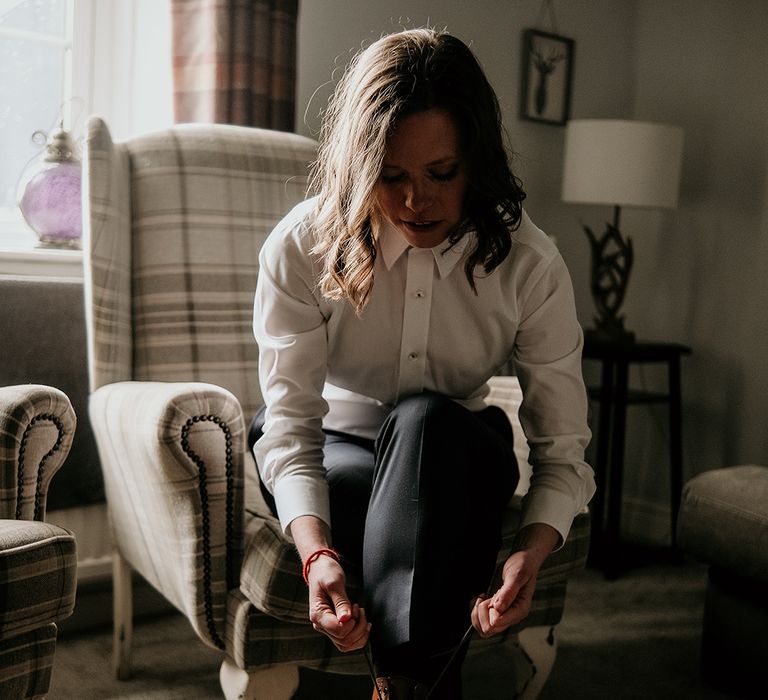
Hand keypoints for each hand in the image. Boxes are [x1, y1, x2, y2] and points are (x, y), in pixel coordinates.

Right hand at [306, 554, 370, 651]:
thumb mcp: (334, 583)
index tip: (355, 607)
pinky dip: (358, 635)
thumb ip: (341, 602)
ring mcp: (327, 627)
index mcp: (318, 615)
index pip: (338, 631)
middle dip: (359, 628)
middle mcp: (321, 624)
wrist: (320, 569)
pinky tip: (362, 622)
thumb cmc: (326, 573)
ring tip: (362, 615)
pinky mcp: (334, 626)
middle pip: (344, 641)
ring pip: (346, 645)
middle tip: (360, 610)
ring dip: (360, 634)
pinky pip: (347, 641)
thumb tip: (346, 619)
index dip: (352, 623)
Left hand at [471, 522, 559, 637]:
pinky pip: (481, 620)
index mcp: (520, 610)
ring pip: (483, 627)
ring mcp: (504, 614)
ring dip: (477, 612)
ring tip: (482, 597)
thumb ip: (508, 592)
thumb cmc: (523, 566)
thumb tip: (498, 608)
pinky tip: (481, 597)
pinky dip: (476, 610)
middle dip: (481, 613)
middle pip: (489, 629)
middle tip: (485, 596)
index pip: (498, 623)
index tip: (490, 598)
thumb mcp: (516, 575)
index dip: (489, 612)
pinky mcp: (497, 611)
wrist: (524, 560)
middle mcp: (512, 615)